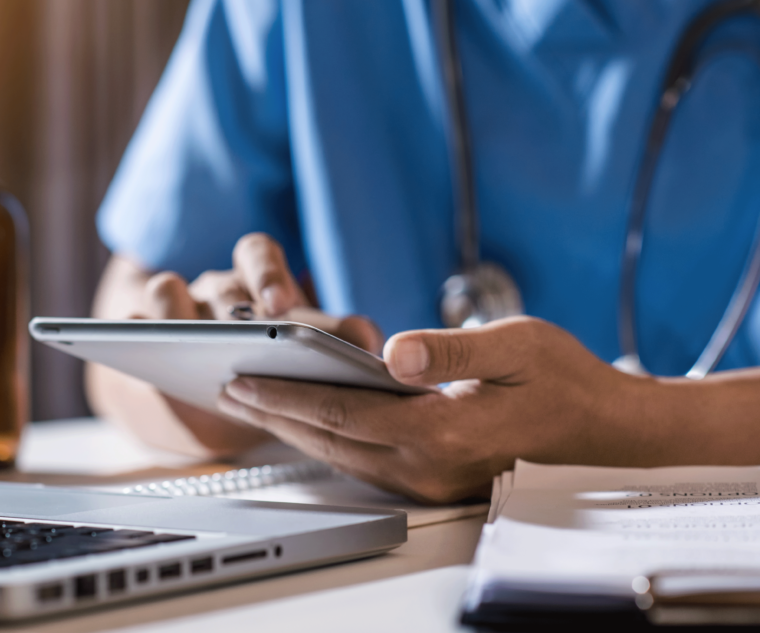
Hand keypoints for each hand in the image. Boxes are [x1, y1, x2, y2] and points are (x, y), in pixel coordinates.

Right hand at [142, 232, 382, 352]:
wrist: (216, 396)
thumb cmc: (271, 365)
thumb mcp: (304, 351)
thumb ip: (335, 340)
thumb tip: (370, 342)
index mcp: (257, 282)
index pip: (258, 253)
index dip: (268, 275)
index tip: (281, 306)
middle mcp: (216, 290)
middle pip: (221, 281)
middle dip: (232, 304)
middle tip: (252, 329)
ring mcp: (176, 311)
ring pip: (166, 288)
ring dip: (178, 310)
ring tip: (196, 340)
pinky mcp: (145, 337)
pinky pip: (133, 324)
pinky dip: (136, 330)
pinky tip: (146, 346)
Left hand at [218, 316, 655, 502]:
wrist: (599, 427)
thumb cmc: (560, 380)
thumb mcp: (515, 347)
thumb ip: (451, 349)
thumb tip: (393, 352)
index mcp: (445, 430)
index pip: (345, 413)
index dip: (289, 395)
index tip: (245, 378)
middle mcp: (430, 465)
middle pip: (330, 440)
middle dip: (274, 415)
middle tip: (228, 392)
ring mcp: (429, 479)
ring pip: (341, 455)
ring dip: (293, 429)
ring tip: (253, 405)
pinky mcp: (431, 480)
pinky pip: (363, 463)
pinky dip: (324, 440)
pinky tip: (305, 421)